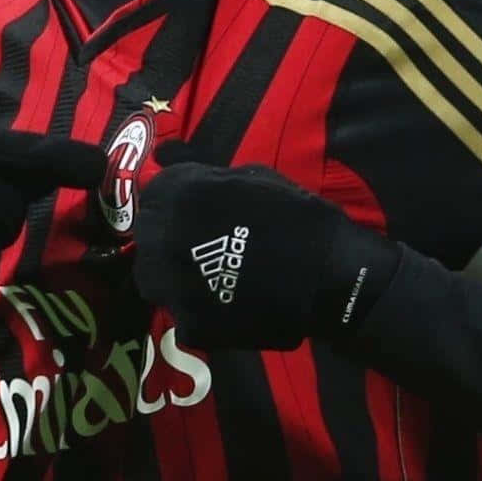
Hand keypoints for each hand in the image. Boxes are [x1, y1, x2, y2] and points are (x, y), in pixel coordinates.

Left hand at [133, 160, 402, 350]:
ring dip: (172, 273)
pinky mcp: (191, 326)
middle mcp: (166, 240)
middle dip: (170, 236)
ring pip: (153, 279)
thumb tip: (161, 155)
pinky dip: (197, 310)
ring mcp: (174, 287)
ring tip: (207, 274)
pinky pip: (179, 315)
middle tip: (203, 244)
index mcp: (179, 195)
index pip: (153, 196)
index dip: (175, 202)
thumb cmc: (295, 216)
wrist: (333, 276)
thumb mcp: (249, 177)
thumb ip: (197, 167)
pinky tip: (224, 303)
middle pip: (148, 237)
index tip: (198, 212)